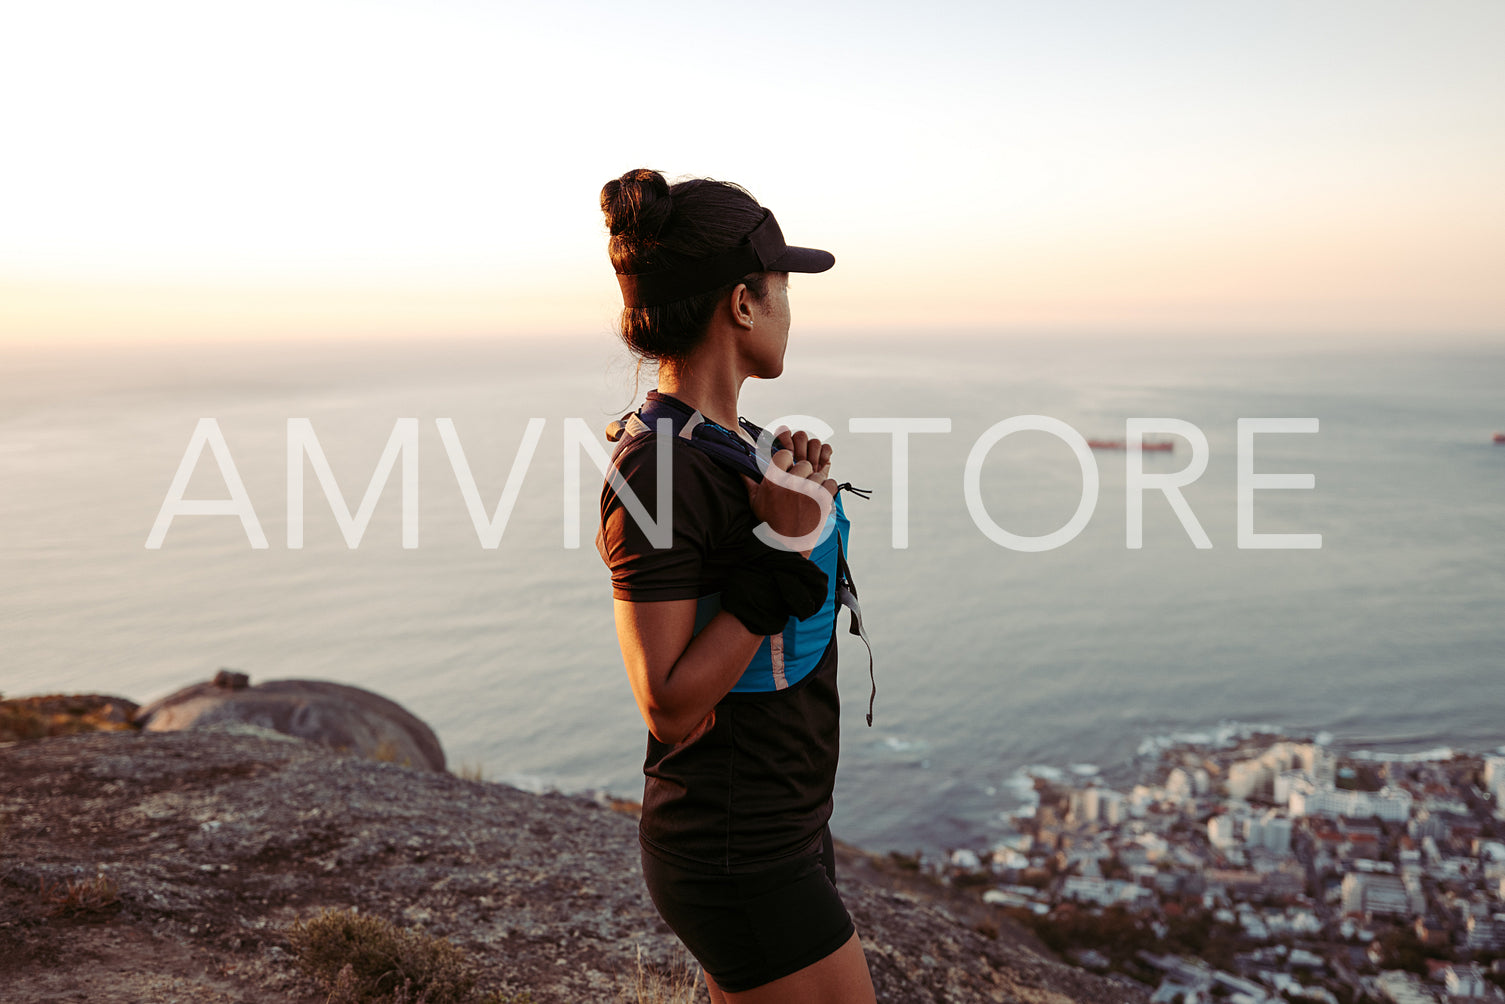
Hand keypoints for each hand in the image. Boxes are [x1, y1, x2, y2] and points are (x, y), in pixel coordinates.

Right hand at [742, 428, 836, 553]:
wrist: (784, 546)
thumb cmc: (769, 523)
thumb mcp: (755, 501)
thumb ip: (749, 482)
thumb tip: (738, 468)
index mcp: (774, 480)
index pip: (785, 455)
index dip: (788, 461)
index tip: (788, 470)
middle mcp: (791, 483)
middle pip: (804, 464)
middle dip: (803, 474)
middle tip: (799, 488)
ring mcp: (808, 491)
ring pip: (819, 474)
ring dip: (816, 484)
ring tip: (808, 497)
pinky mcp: (822, 500)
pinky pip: (830, 483)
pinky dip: (827, 490)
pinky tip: (819, 499)